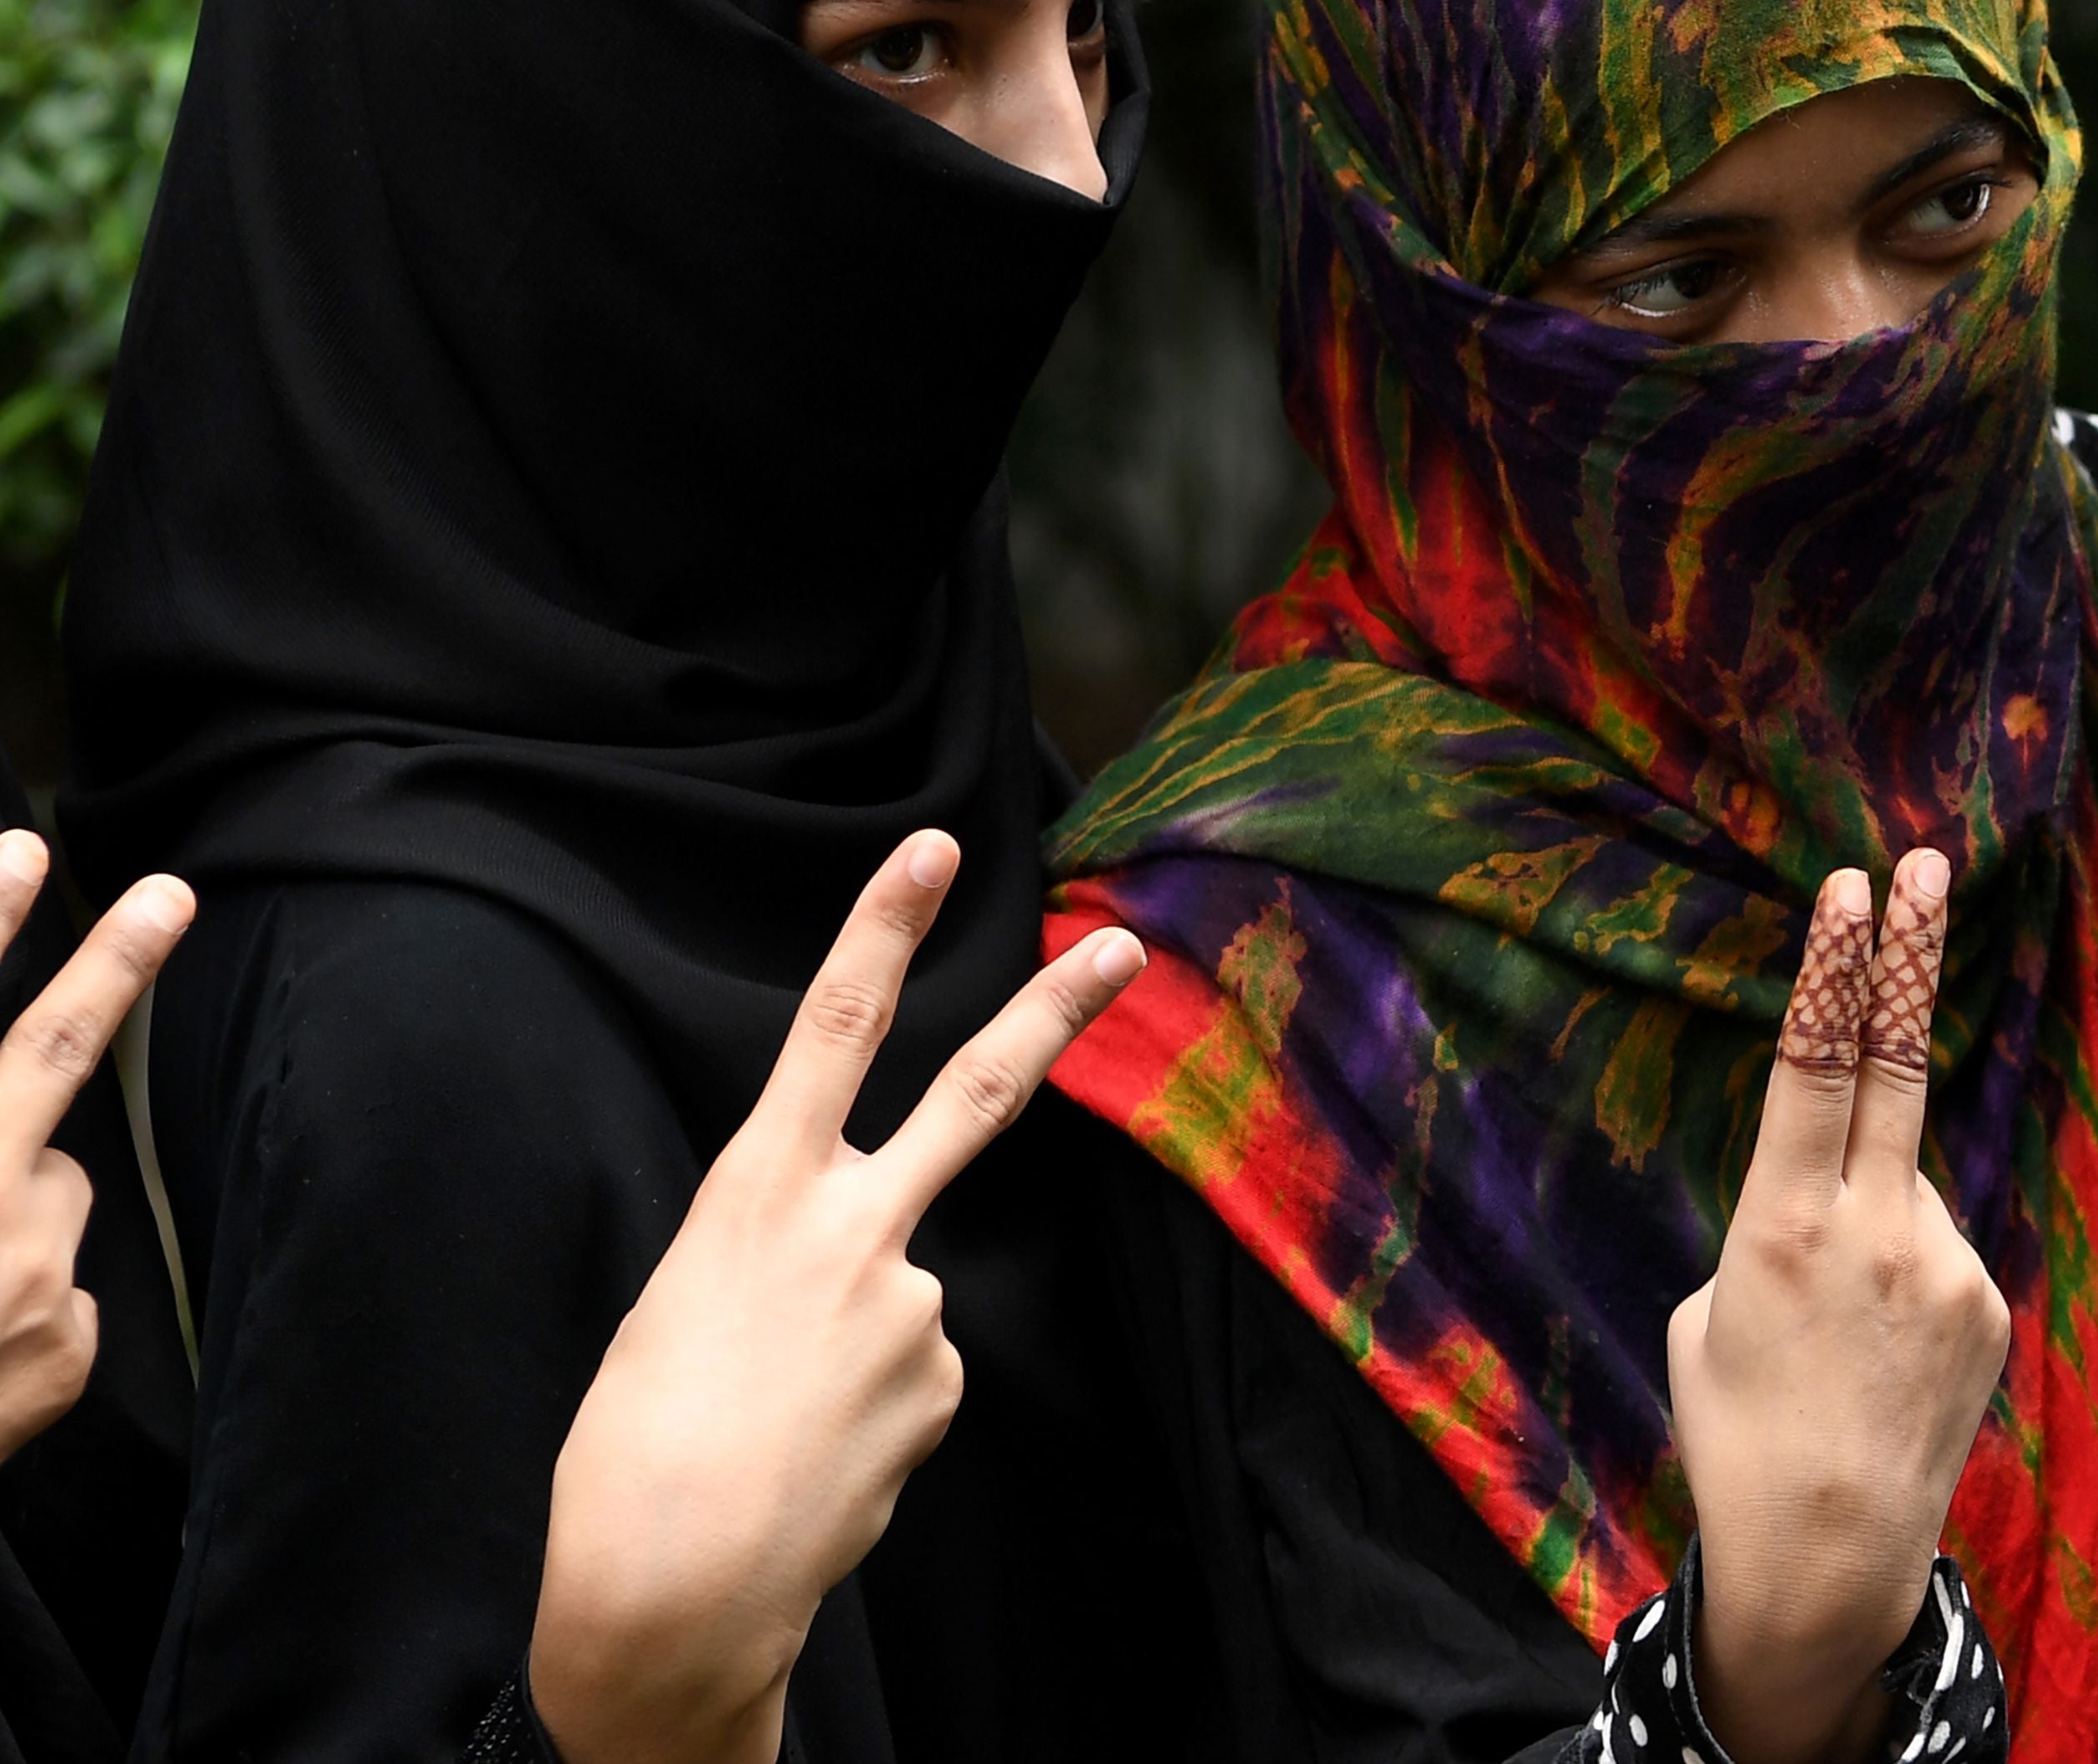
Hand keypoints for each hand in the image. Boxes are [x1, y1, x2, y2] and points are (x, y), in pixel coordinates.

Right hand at [0, 832, 184, 1462]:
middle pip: (48, 1058)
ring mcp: (22, 1275)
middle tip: (169, 893)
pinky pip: (66, 1291)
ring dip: (18, 1212)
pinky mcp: (64, 1347)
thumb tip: (39, 1139)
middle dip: (109, 966)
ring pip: (55, 1194)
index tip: (25, 851)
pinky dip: (29, 1303)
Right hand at [529, 832, 1141, 1763]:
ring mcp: (913, 1301)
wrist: (672, 1587)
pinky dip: (871, 1406)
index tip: (933, 846)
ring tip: (781, 1417)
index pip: (832, 1027)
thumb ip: (781, 1248)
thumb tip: (852, 1263)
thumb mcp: (683, 1301)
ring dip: (855, 1345)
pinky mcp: (945, 1379)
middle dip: (1057, 1008)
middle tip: (1121, 945)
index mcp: (756, 1190)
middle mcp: (852, 1227)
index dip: (883, 927)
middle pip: (978, 1088)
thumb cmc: (639, 1446)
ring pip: (903, 1294)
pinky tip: (820, 1452)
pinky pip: (914, 1373)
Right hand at [1670, 850, 2012, 1763]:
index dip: (1833, 969)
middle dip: (1907, 957)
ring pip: (1904, 1190)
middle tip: (1926, 863)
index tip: (1851, 888)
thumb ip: (1771, 1231)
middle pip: (1895, 1063)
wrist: (1830, 1553)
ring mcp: (1944, 1263)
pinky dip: (1907, 1276)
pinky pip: (1937, 1251)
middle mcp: (1874, 1228)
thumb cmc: (1738, 1435)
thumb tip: (1823, 1203)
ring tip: (1841, 1329)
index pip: (1814, 1066)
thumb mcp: (1708, 1319)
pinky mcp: (1988, 1303)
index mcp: (1783, 1224)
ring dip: (1873, 1221)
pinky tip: (1880, 1352)